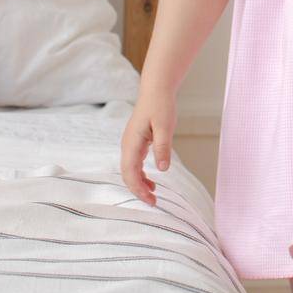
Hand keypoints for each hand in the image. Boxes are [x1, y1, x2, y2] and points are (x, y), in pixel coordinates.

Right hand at [121, 85, 176, 207]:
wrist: (156, 90)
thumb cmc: (161, 105)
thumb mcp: (165, 126)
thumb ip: (163, 147)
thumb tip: (162, 169)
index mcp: (132, 143)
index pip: (130, 172)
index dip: (138, 189)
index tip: (151, 200)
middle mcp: (127, 145)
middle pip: (127, 174)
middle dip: (138, 190)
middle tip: (153, 203)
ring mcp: (130, 143)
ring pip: (130, 169)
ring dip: (139, 183)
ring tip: (153, 194)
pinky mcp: (136, 142)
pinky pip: (134, 163)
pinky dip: (141, 174)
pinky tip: (151, 180)